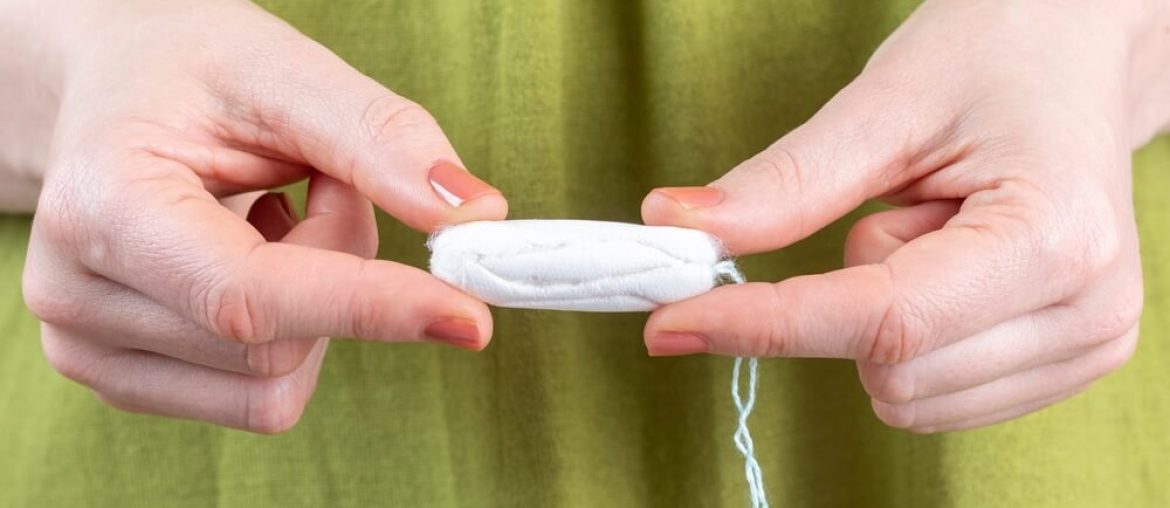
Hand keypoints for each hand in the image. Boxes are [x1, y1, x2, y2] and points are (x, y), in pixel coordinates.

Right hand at [16, 0, 506, 432]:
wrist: (110, 92)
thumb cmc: (186, 71)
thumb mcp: (282, 71)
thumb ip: (378, 138)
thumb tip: (473, 214)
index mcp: (104, 205)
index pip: (251, 297)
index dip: (368, 308)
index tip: (469, 318)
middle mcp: (76, 296)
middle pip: (277, 343)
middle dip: (341, 264)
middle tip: (323, 182)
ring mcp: (89, 350)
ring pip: (275, 380)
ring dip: (320, 302)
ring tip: (278, 215)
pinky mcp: (124, 380)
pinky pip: (257, 394)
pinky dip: (292, 332)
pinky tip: (257, 259)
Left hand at [642, 0, 1169, 431]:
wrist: (1076, 61)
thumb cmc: (995, 58)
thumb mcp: (884, 104)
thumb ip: (786, 184)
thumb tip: (678, 227)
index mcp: (1055, 235)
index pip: (880, 320)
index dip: (764, 324)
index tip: (671, 320)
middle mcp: (1089, 309)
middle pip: (889, 367)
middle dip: (844, 295)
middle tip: (897, 204)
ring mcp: (1089, 344)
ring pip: (905, 394)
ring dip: (878, 318)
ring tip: (935, 228)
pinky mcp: (1070, 361)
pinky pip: (932, 397)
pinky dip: (905, 339)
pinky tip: (949, 268)